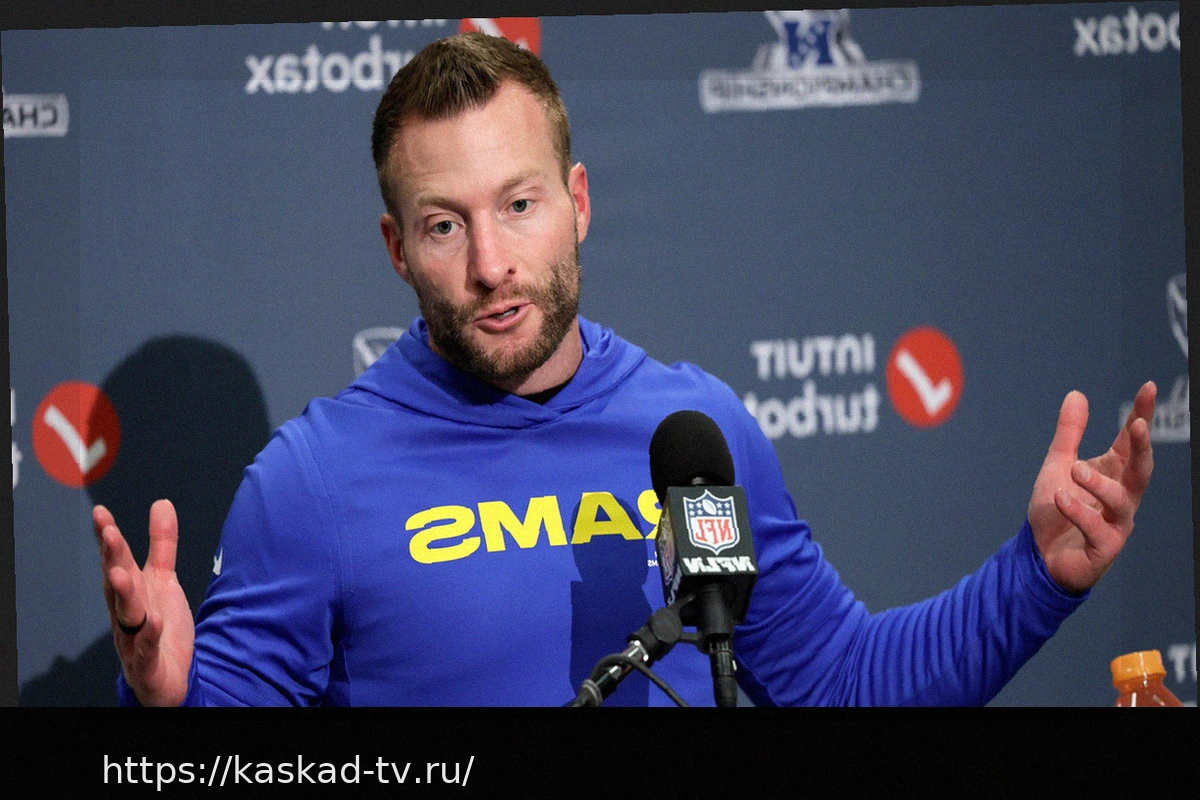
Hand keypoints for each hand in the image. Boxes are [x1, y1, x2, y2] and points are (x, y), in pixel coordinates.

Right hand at [94, 499, 194, 705]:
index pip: (116, 562)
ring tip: (122, 574)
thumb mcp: (163, 581)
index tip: (101, 513)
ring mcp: (134, 640)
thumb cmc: (159, 628)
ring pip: (126, 616)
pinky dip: (149, 636)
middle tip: (109, 534)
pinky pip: (147, 650)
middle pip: (116, 585)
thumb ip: (162, 545)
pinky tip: (154, 621)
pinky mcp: (149, 664)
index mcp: (129, 593)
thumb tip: (161, 503)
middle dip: (112, 560)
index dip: (108, 538)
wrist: (171, 677)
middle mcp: (126, 615)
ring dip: (124, 595)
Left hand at [1028, 382, 1155, 594]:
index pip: (1131, 442)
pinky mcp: (1103, 547)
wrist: (1039, 555)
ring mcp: (1116, 523)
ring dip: (1099, 483)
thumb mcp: (1058, 465)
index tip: (1147, 388)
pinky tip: (1061, 498)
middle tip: (1137, 426)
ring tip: (1075, 470)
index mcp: (1113, 474)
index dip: (1141, 415)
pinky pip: (1097, 528)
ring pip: (1121, 500)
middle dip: (1143, 448)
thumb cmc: (1055, 510)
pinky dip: (1079, 512)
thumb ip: (1069, 433)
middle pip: (1141, 470)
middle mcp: (1122, 497)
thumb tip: (1076, 394)